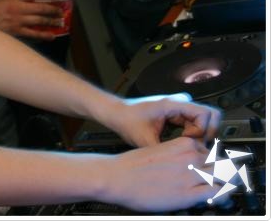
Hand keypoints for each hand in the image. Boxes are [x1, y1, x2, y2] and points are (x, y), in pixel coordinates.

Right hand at [0, 0, 63, 39]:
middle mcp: (18, 7)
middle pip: (41, 8)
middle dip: (53, 10)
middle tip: (61, 11)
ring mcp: (18, 20)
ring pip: (39, 21)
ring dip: (51, 22)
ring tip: (60, 23)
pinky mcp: (16, 31)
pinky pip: (33, 33)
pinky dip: (43, 35)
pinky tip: (51, 36)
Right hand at [100, 137, 220, 211]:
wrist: (116, 176)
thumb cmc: (131, 166)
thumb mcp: (158, 152)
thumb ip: (177, 156)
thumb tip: (190, 164)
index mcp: (183, 144)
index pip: (212, 151)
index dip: (214, 160)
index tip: (213, 166)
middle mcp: (191, 157)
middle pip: (221, 163)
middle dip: (224, 172)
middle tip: (221, 179)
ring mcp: (191, 175)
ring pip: (223, 177)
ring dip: (226, 183)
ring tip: (222, 189)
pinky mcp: (188, 194)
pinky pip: (216, 194)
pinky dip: (221, 196)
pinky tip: (219, 198)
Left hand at [101, 93, 220, 147]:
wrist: (116, 113)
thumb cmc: (126, 120)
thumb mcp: (145, 140)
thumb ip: (165, 152)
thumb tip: (181, 166)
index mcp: (174, 104)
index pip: (207, 114)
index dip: (203, 131)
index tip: (190, 142)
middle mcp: (179, 103)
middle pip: (209, 118)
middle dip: (205, 135)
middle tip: (193, 148)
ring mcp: (179, 107)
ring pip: (202, 122)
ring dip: (198, 137)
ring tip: (183, 148)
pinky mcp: (176, 114)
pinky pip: (193, 125)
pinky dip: (191, 136)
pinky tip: (180, 145)